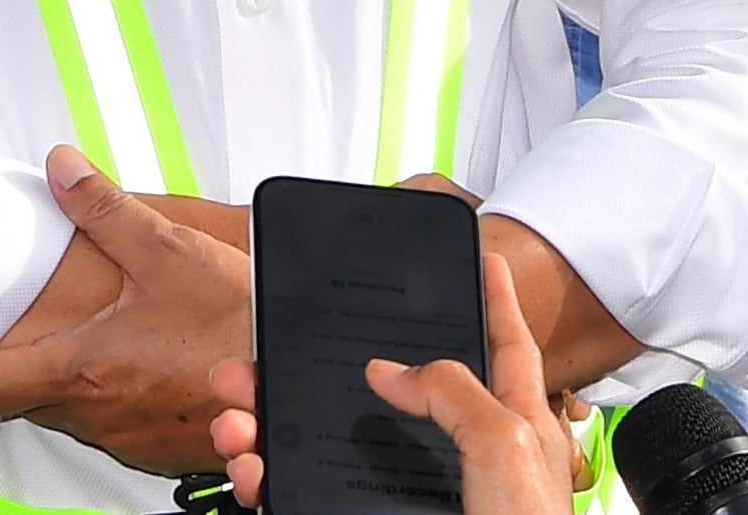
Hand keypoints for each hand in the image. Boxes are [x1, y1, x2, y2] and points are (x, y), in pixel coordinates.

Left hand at [0, 147, 253, 474]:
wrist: (297, 374)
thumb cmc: (238, 320)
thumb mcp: (168, 249)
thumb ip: (103, 207)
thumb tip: (59, 168)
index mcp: (84, 368)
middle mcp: (97, 414)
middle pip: (18, 403)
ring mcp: (127, 438)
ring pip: (62, 416)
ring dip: (46, 384)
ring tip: (44, 344)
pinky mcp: (158, 448)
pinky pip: (106, 428)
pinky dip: (93, 399)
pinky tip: (113, 368)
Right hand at [208, 254, 574, 514]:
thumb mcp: (505, 444)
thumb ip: (452, 391)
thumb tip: (391, 371)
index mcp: (508, 422)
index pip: (503, 343)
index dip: (491, 298)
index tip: (478, 257)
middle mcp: (457, 452)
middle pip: (385, 386)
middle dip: (319, 360)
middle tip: (267, 344)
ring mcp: (408, 494)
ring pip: (330, 442)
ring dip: (273, 419)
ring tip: (239, 411)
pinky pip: (306, 496)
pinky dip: (269, 478)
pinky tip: (253, 466)